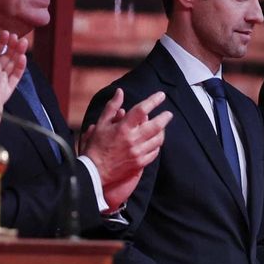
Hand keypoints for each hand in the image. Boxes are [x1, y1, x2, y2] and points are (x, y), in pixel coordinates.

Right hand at [81, 88, 171, 209]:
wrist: (94, 171)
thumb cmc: (96, 146)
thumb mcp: (101, 124)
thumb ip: (112, 107)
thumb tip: (120, 92)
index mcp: (123, 128)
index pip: (142, 110)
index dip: (153, 101)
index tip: (161, 95)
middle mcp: (133, 140)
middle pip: (156, 125)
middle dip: (165, 117)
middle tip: (168, 114)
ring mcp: (138, 153)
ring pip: (158, 140)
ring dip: (162, 131)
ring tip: (162, 127)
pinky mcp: (140, 163)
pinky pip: (154, 153)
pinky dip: (156, 145)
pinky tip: (155, 142)